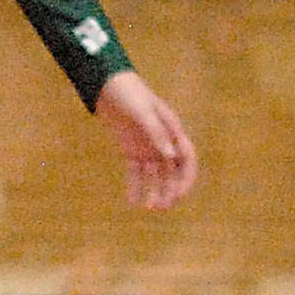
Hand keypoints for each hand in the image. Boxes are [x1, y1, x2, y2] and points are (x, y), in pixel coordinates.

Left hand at [94, 71, 197, 208]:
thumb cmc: (129, 93)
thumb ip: (156, 132)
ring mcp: (147, 146)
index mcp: (172, 130)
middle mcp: (163, 141)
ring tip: (149, 208)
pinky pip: (136, 172)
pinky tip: (132, 201)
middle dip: (171, 190)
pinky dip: (135, 186)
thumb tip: (171, 155)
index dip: (186, 178)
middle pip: (173, 171)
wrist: (106, 86)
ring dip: (156, 191)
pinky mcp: (131, 150)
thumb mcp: (143, 111)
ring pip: (156, 175)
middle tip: (162, 208)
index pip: (187, 159)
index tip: (179, 195)